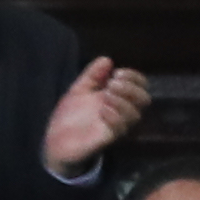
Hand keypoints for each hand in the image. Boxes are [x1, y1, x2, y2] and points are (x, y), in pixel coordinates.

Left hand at [41, 55, 149, 173]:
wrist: (55, 140)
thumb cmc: (70, 115)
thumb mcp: (79, 89)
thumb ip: (92, 75)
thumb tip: (107, 59)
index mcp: (117, 98)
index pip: (140, 86)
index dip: (134, 77)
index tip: (118, 72)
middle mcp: (120, 112)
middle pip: (144, 100)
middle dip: (131, 88)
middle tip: (112, 84)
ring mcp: (116, 126)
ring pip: (135, 115)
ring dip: (122, 101)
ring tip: (105, 95)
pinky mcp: (108, 139)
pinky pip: (120, 129)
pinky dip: (114, 116)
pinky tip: (102, 110)